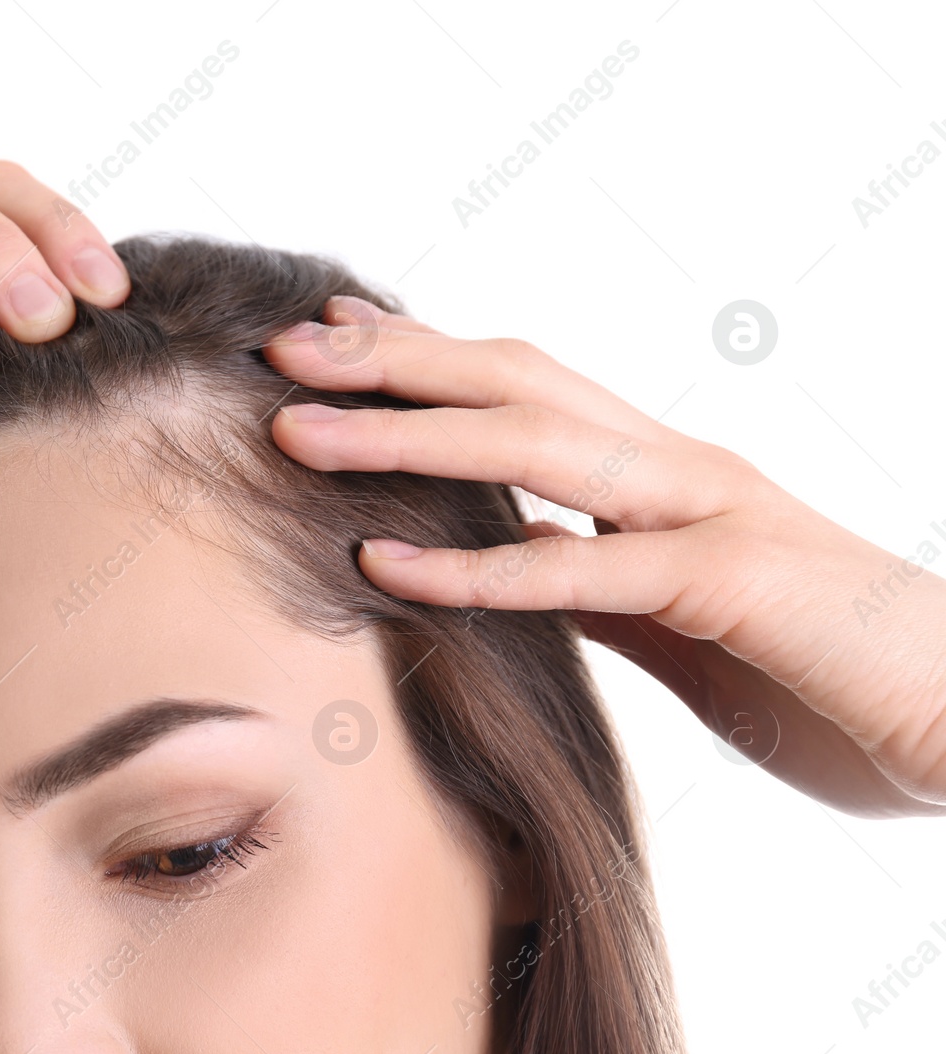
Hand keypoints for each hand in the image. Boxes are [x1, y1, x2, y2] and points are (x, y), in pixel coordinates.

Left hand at [264, 297, 945, 817]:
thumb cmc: (821, 668)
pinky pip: (582, 570)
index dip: (424, 355)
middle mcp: (675, 468)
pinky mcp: (727, 585)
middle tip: (282, 352)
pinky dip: (478, 566)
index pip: (523, 386)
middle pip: (511, 384)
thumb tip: (511, 559)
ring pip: (534, 446)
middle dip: (391, 363)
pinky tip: (385, 560)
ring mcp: (704, 515)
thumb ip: (594, 581)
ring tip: (296, 431)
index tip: (331, 335)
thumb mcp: (678, 620)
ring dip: (405, 437)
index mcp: (660, 472)